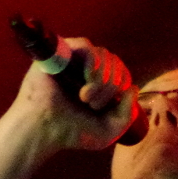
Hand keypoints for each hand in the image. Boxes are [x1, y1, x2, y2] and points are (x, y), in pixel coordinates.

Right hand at [11, 37, 137, 151]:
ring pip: (104, 54)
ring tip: (86, 98)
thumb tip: (132, 88)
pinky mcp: (59, 51)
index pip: (122, 72)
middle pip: (115, 63)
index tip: (107, 108)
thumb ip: (127, 113)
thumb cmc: (72, 132)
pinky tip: (87, 81)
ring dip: (102, 80)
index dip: (122, 87)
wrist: (45, 131)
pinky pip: (87, 46)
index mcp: (98, 83)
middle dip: (111, 87)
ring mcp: (73, 58)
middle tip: (93, 106)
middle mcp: (86, 67)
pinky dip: (94, 65)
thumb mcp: (109, 130)